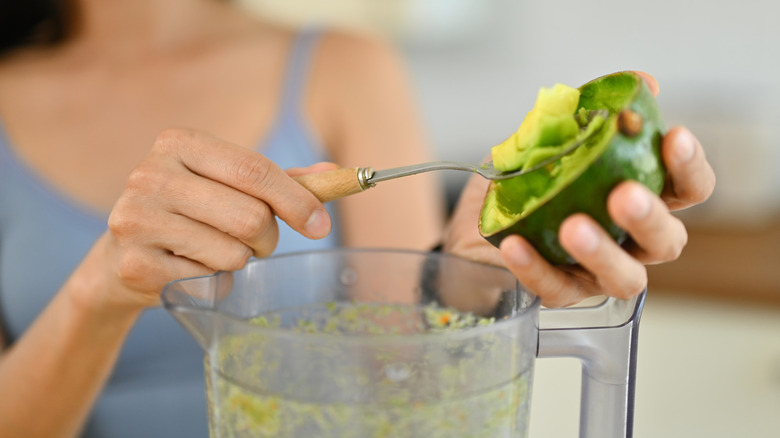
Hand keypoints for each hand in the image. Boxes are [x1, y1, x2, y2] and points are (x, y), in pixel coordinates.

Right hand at [100, 129, 333, 307]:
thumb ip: (278, 180)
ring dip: (240, 260)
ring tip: (216, 251)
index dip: (297, 200)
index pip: (255, 170)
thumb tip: (332, 175)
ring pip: (233, 252)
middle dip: (268, 238)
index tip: (321, 224)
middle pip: (250, 215)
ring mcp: (137, 218)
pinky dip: (212, 280)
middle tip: (258, 242)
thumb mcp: (226, 185)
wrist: (121, 258)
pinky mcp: (134, 263)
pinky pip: (207, 280)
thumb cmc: (189, 213)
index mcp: (178, 142)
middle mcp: (150, 174)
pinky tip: (189, 268)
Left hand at [443, 73, 715, 306]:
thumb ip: (590, 114)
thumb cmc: (522, 187)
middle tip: (623, 194)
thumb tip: (642, 82)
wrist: (473, 228)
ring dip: (603, 251)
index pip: (686, 190)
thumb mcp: (547, 140)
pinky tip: (515, 244)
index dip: (688, 166)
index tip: (674, 138)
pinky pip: (555, 288)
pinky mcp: (558, 293)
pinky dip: (535, 266)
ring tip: (573, 226)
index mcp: (639, 199)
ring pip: (624, 278)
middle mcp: (629, 242)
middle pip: (666, 240)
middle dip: (649, 216)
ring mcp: (596, 273)